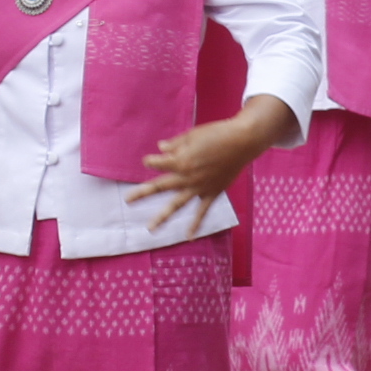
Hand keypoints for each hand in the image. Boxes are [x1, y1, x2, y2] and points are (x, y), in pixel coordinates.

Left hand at [128, 104, 285, 235]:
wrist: (242, 142)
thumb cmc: (216, 134)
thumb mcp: (192, 135)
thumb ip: (175, 144)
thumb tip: (161, 148)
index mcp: (180, 160)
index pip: (158, 163)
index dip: (152, 162)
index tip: (149, 161)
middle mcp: (186, 177)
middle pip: (160, 187)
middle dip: (143, 193)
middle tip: (128, 201)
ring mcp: (199, 187)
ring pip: (177, 204)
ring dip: (163, 216)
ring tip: (151, 228)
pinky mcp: (212, 193)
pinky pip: (202, 212)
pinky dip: (196, 224)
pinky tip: (188, 236)